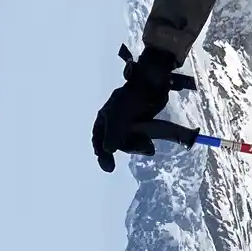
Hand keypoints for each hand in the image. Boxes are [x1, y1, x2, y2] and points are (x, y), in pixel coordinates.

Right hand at [92, 45, 195, 171]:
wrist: (153, 82)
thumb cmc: (131, 96)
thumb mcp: (118, 116)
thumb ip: (112, 134)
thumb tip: (108, 150)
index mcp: (105, 117)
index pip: (98, 139)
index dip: (102, 154)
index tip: (109, 167)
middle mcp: (115, 121)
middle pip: (116, 143)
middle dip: (128, 148)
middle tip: (140, 150)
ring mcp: (129, 122)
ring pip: (130, 142)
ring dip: (138, 146)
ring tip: (148, 147)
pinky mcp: (142, 123)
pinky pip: (141, 138)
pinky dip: (144, 143)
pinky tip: (150, 146)